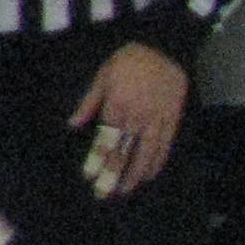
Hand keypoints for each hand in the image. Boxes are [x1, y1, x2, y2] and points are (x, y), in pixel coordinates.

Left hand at [67, 42, 188, 200]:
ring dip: (133, 175)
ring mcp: (156, 122)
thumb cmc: (128, 60)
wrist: (164, 50)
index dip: (97, 161)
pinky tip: (148, 175)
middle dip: (113, 176)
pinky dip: (155, 163)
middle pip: (124, 154)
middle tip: (104, 194)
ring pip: (144, 155)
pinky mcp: (171, 122)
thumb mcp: (102, 76)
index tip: (90, 178)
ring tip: (124, 190)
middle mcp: (136, 119)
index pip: (105, 141)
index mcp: (116, 106)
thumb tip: (73, 124)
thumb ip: (89, 102)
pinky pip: (163, 148)